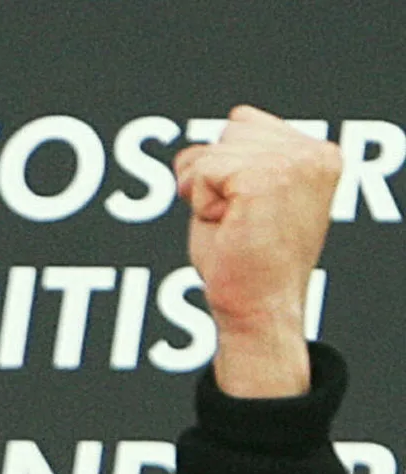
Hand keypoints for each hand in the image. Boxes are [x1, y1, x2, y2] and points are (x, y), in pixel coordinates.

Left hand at [174, 105, 341, 397]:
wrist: (257, 306)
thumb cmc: (246, 260)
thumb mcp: (247, 195)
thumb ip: (243, 156)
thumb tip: (219, 130)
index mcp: (317, 153)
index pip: (242, 123)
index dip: (223, 167)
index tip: (246, 209)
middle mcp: (313, 152)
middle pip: (225, 132)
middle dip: (211, 177)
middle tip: (238, 221)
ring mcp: (293, 162)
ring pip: (210, 151)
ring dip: (204, 193)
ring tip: (235, 224)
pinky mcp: (265, 176)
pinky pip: (200, 171)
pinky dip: (200, 203)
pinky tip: (228, 226)